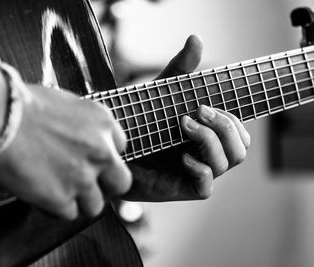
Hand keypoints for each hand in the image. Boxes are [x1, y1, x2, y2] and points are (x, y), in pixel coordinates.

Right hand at [0, 85, 131, 219]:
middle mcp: (101, 152)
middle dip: (105, 185)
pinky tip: (42, 193)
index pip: (120, 149)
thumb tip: (81, 139)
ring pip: (96, 205)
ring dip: (79, 200)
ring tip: (58, 189)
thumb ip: (84, 127)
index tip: (90, 160)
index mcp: (103, 123)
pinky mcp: (61, 198)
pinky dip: (56, 207)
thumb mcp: (67, 105)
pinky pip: (69, 213)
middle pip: (120, 183)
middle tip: (85, 182)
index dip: (103, 157)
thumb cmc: (22, 105)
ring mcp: (83, 177)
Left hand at [125, 35, 249, 201]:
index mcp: (207, 134)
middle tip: (196, 113)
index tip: (202, 104)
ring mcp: (195, 172)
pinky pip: (206, 186)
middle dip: (225, 127)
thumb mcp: (160, 94)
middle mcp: (205, 153)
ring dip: (210, 141)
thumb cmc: (139, 122)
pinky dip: (200, 169)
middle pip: (241, 148)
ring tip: (183, 126)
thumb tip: (196, 39)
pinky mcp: (182, 189)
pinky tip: (181, 158)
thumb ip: (179, 70)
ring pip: (228, 162)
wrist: (112, 149)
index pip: (240, 131)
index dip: (231, 119)